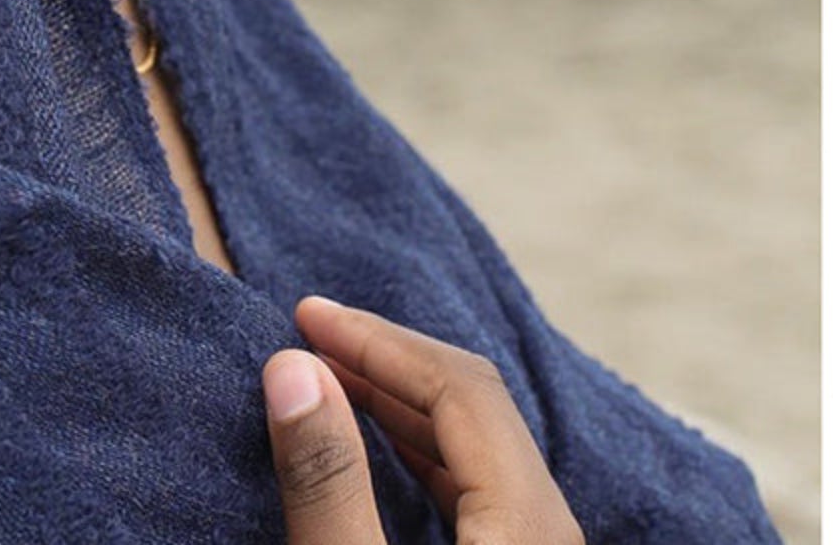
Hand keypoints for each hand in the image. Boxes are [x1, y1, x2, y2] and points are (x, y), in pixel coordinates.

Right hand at [263, 295, 583, 543]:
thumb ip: (330, 483)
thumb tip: (291, 367)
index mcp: (528, 519)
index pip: (460, 384)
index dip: (376, 339)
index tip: (304, 315)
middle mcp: (549, 526)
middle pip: (475, 404)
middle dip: (386, 359)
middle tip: (309, 336)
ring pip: (478, 445)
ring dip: (400, 402)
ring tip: (330, 382)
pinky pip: (479, 484)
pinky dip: (419, 448)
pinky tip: (381, 451)